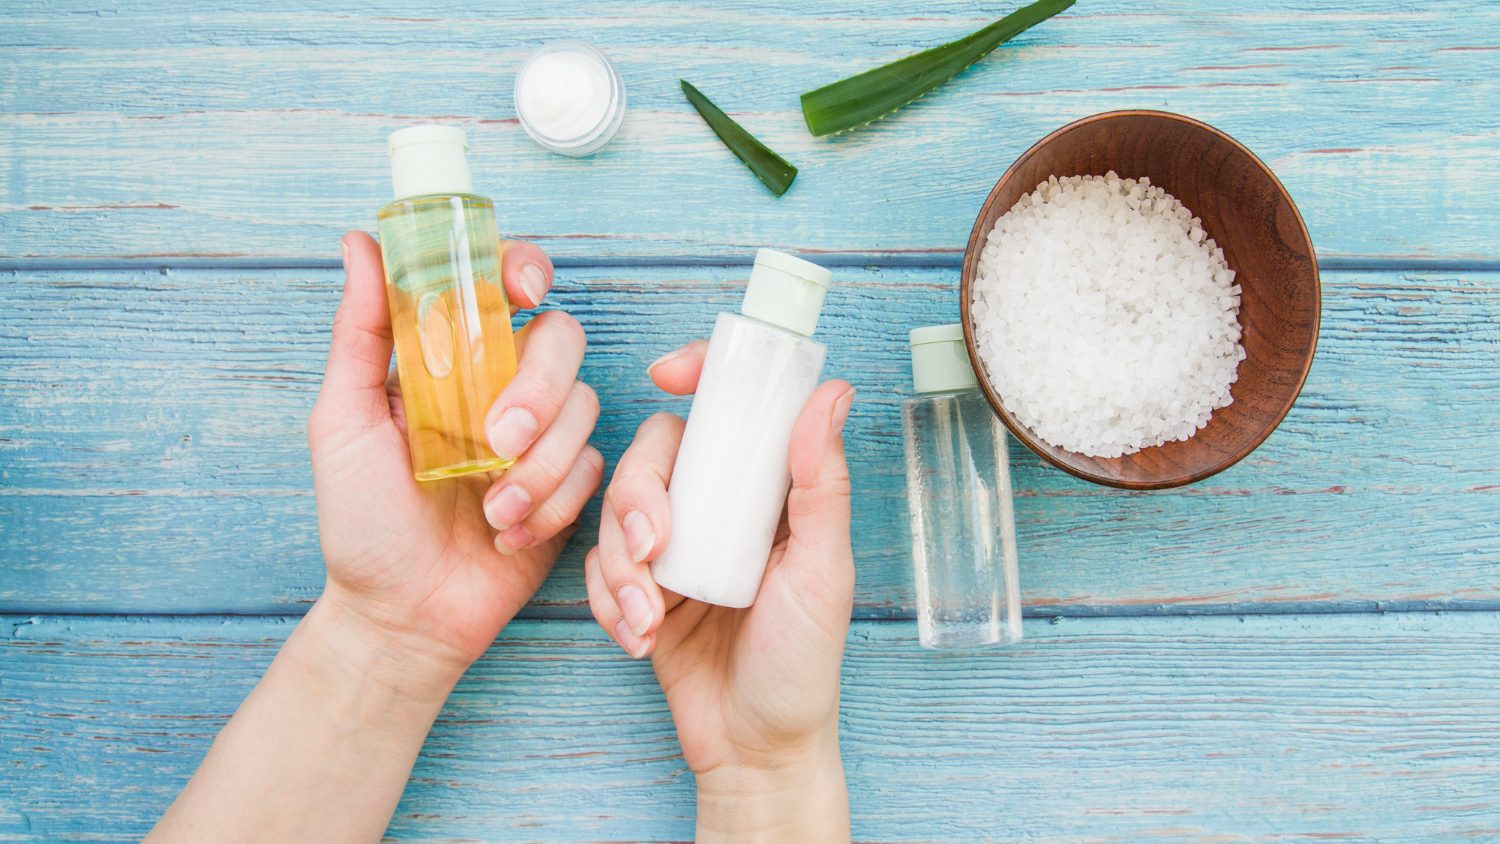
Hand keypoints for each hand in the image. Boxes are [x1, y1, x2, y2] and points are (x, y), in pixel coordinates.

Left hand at [309, 231, 601, 691]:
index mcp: (450, 359)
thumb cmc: (363, 521)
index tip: (521, 290)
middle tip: (498, 439)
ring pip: (585, 406)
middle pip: (561, 339)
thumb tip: (361, 242)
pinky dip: (553, 503)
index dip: (522, 272)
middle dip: (539, 387)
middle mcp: (501, 387)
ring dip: (541, 464)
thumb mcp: (344, 421)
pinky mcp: (569, 486)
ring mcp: (540, 436)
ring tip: (492, 511)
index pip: (501, 286)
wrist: (401, 615)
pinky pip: (594, 467)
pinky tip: (508, 534)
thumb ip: (361, 332)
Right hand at [584, 341, 854, 840]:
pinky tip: (637, 637)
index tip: (668, 374)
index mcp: (770, 491)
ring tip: (646, 619)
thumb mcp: (821, 571)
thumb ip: (820, 484)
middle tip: (655, 549)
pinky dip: (609, 598)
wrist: (751, 749)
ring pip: (616, 507)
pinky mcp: (639, 586)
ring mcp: (676, 544)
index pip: (732, 409)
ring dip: (622, 564)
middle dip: (639, 496)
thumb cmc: (801, 664)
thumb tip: (831, 392)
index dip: (700, 374)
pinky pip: (598, 564)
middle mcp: (721, 506)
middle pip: (656, 452)